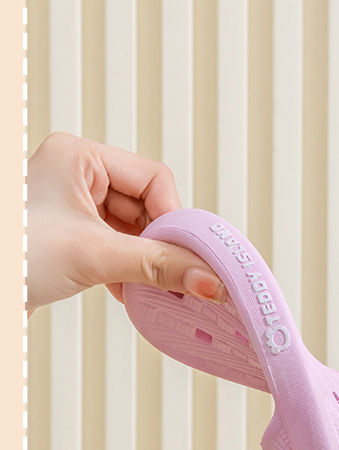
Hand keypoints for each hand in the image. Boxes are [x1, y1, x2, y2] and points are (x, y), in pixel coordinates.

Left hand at [26, 131, 225, 311]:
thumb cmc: (13, 258)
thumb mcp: (94, 257)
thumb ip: (157, 267)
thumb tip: (207, 277)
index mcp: (78, 156)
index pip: (152, 177)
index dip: (173, 216)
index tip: (187, 253)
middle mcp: (75, 175)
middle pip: (144, 206)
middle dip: (160, 245)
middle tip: (179, 277)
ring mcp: (71, 207)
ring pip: (131, 231)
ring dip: (145, 263)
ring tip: (156, 290)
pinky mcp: (69, 237)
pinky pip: (115, 248)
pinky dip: (127, 271)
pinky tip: (132, 294)